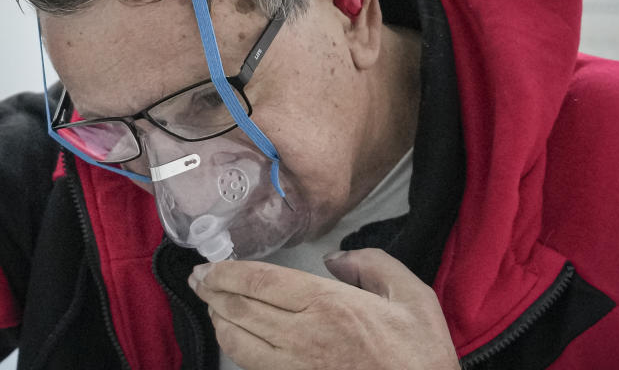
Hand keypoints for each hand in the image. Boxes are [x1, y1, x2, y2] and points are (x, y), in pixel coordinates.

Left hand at [189, 248, 459, 369]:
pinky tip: (234, 338)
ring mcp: (297, 366)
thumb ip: (373, 264)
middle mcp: (304, 334)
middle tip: (197, 280)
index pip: (260, 282)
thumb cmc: (421, 355)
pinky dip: (235, 349)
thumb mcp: (412, 296)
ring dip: (219, 320)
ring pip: (239, 341)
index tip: (208, 266)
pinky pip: (253, 366)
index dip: (227, 272)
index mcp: (328, 303)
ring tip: (211, 305)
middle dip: (212, 292)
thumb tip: (335, 258)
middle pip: (241, 309)